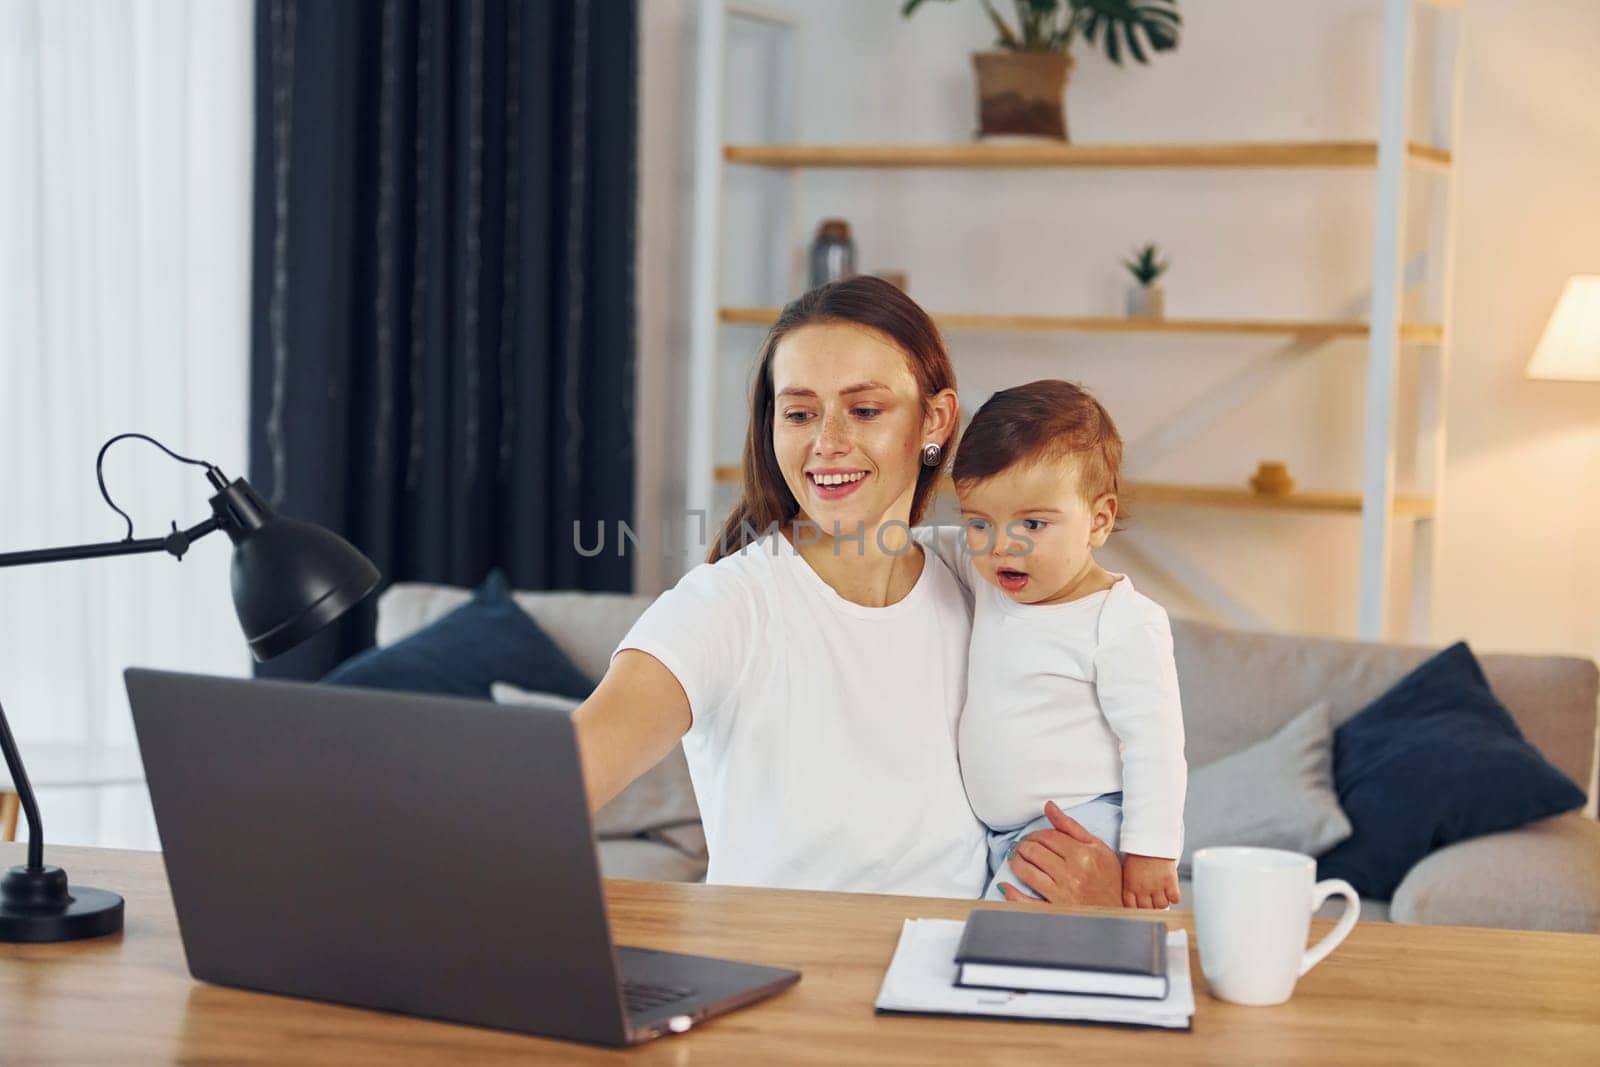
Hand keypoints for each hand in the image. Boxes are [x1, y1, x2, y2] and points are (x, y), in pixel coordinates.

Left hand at [998, 801, 1122, 907]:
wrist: (1118, 911)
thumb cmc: (1109, 878)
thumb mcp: (1097, 847)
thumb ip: (1070, 827)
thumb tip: (1049, 807)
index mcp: (1082, 855)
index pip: (1048, 837)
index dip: (1036, 834)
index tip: (1033, 837)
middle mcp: (1071, 874)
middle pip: (1035, 852)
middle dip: (1023, 846)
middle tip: (1022, 846)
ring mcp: (1062, 894)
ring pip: (1027, 872)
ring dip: (1016, 862)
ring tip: (1015, 859)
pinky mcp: (1055, 912)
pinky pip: (1028, 904)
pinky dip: (1013, 895)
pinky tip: (1005, 886)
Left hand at [1121, 853, 1180, 908]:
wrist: (1150, 838)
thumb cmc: (1139, 852)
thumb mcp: (1129, 869)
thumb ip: (1132, 884)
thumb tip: (1136, 898)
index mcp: (1129, 885)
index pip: (1131, 907)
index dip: (1137, 910)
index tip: (1141, 909)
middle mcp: (1143, 889)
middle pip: (1147, 909)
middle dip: (1150, 907)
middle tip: (1153, 902)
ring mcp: (1157, 886)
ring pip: (1162, 906)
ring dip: (1163, 902)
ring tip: (1163, 895)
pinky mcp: (1170, 881)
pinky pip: (1175, 899)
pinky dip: (1175, 897)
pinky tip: (1172, 891)